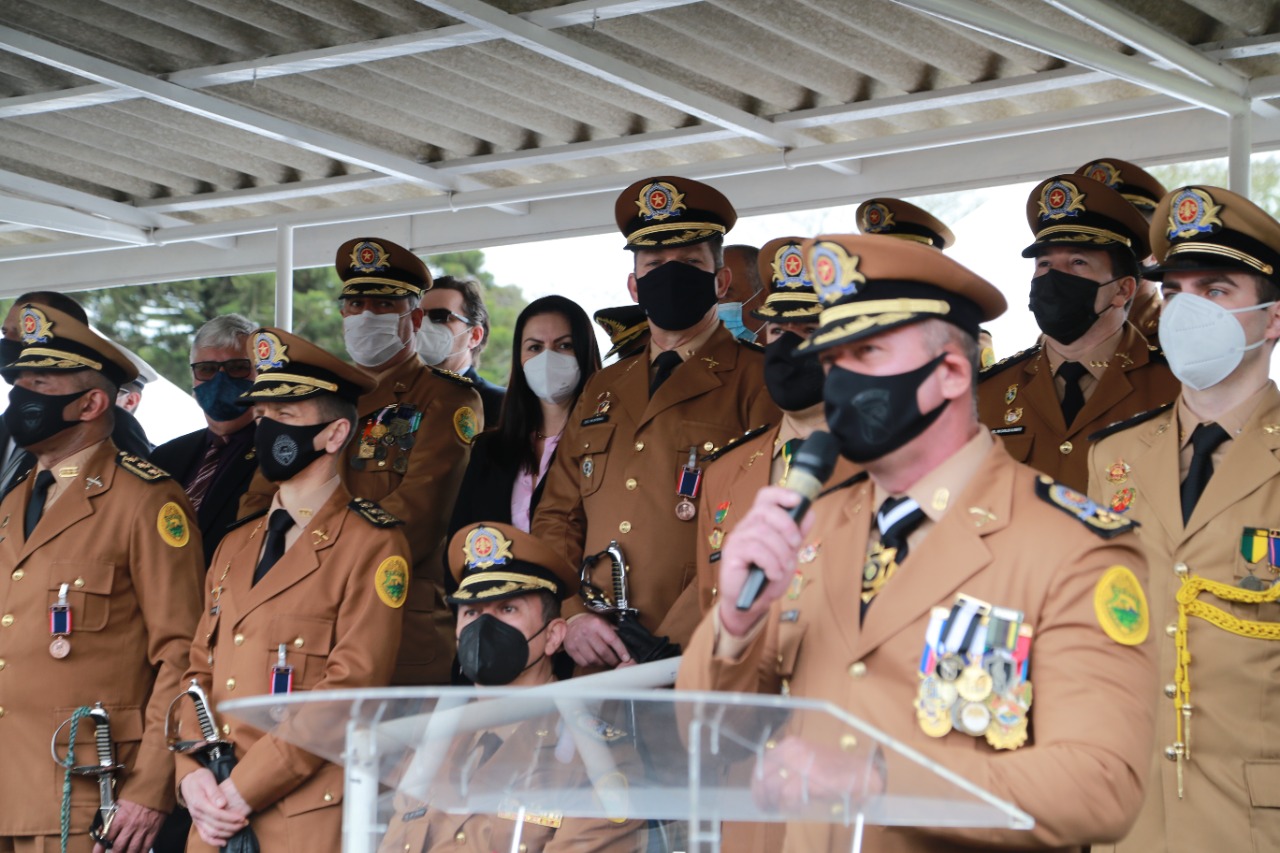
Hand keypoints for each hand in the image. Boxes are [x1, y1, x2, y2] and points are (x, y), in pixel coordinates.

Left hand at [93, 799, 164, 852]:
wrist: (156, 788)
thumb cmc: (137, 794)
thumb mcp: (119, 803)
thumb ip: (109, 817)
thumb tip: (101, 829)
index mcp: (120, 818)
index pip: (107, 837)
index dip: (100, 847)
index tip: (98, 852)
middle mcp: (130, 826)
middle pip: (118, 847)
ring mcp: (142, 829)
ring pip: (132, 850)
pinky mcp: (153, 831)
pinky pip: (146, 847)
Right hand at [181, 769, 249, 846]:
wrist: (188, 782)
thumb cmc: (200, 779)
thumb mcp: (207, 779)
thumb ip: (215, 792)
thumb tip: (222, 804)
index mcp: (199, 803)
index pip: (217, 815)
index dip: (231, 818)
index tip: (242, 818)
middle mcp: (197, 814)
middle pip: (216, 825)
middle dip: (232, 826)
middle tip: (245, 822)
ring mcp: (196, 820)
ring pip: (211, 832)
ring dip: (227, 833)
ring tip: (240, 828)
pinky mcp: (198, 823)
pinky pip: (204, 835)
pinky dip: (214, 841)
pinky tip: (224, 842)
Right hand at [562, 613, 631, 667]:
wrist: (572, 623)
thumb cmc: (591, 623)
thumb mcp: (603, 622)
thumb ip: (613, 632)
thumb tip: (627, 643)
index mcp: (597, 624)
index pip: (612, 640)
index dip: (621, 650)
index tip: (626, 658)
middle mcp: (587, 632)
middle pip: (603, 652)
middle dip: (613, 660)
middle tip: (617, 662)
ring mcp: (577, 642)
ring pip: (594, 660)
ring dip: (602, 663)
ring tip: (606, 662)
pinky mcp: (571, 650)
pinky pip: (584, 663)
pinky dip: (592, 665)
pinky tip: (596, 661)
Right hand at [717, 486, 813, 636]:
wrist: (750, 603)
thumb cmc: (766, 578)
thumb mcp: (788, 555)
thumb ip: (797, 535)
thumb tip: (809, 513)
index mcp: (760, 522)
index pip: (766, 496)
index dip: (781, 494)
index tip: (798, 500)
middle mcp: (746, 526)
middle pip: (766, 511)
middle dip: (787, 527)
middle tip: (795, 546)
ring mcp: (737, 538)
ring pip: (763, 533)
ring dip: (781, 553)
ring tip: (783, 569)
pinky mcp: (732, 553)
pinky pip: (756, 550)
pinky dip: (770, 564)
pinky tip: (773, 574)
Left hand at [751, 735, 884, 813]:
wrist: (861, 772)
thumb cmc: (834, 768)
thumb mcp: (806, 760)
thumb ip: (788, 767)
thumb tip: (767, 783)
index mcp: (790, 745)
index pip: (762, 764)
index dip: (757, 783)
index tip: (758, 795)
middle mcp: (792, 751)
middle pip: (763, 777)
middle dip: (761, 795)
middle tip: (765, 807)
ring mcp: (801, 764)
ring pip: (773, 787)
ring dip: (772, 802)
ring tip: (776, 809)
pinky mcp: (810, 779)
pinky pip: (788, 796)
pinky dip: (787, 805)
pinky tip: (793, 808)